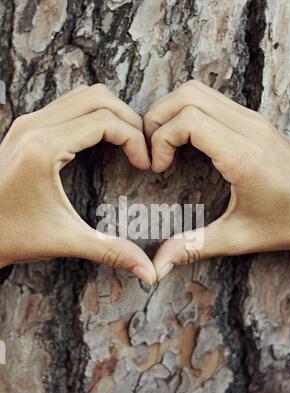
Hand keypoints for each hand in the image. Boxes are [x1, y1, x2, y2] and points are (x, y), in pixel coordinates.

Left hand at [0, 84, 155, 283]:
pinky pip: (68, 105)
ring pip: (82, 95)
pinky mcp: (25, 128)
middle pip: (98, 97)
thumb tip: (148, 270)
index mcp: (44, 148)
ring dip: (111, 112)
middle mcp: (34, 126)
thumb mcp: (65, 241)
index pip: (105, 121)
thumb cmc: (13, 235)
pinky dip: (92, 114)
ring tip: (127, 141)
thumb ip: (111, 251)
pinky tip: (102, 140)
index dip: (135, 140)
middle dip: (128, 120)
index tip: (145, 165)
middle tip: (142, 149)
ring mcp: (27, 123)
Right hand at [144, 80, 289, 279]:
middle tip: (153, 150)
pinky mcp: (255, 121)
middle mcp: (249, 128)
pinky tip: (187, 141)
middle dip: (158, 118)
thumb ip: (193, 247)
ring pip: (200, 91)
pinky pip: (213, 100)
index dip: (161, 139)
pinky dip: (189, 112)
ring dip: (173, 111)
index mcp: (242, 155)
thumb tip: (157, 266)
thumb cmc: (289, 222)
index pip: (188, 119)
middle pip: (188, 94)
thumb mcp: (238, 238)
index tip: (158, 168)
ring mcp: (254, 120)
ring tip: (165, 143)